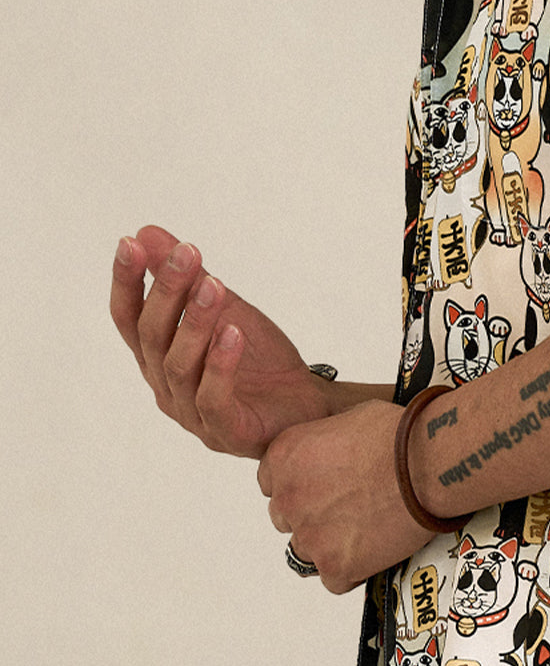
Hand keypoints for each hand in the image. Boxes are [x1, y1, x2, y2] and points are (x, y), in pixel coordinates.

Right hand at [110, 224, 333, 457]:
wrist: (307, 408)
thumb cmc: (260, 363)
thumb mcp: (226, 309)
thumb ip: (190, 277)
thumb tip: (148, 233)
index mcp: (159, 358)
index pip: (129, 318)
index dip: (126, 281)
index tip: (130, 243)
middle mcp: (165, 386)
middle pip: (152, 336)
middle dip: (168, 291)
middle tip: (188, 252)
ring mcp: (191, 413)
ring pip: (179, 365)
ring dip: (194, 322)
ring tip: (213, 286)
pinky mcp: (224, 431)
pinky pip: (212, 398)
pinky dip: (220, 364)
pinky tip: (232, 332)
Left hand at [258, 401, 436, 592]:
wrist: (427, 465)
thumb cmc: (397, 438)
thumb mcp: (350, 418)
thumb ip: (328, 442)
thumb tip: (339, 450)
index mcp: (285, 457)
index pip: (272, 483)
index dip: (300, 487)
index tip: (320, 489)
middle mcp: (288, 498)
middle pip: (288, 519)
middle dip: (315, 516)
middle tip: (349, 510)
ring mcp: (309, 535)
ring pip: (308, 551)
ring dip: (331, 545)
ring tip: (366, 531)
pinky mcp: (334, 565)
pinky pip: (335, 579)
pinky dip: (354, 570)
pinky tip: (376, 549)